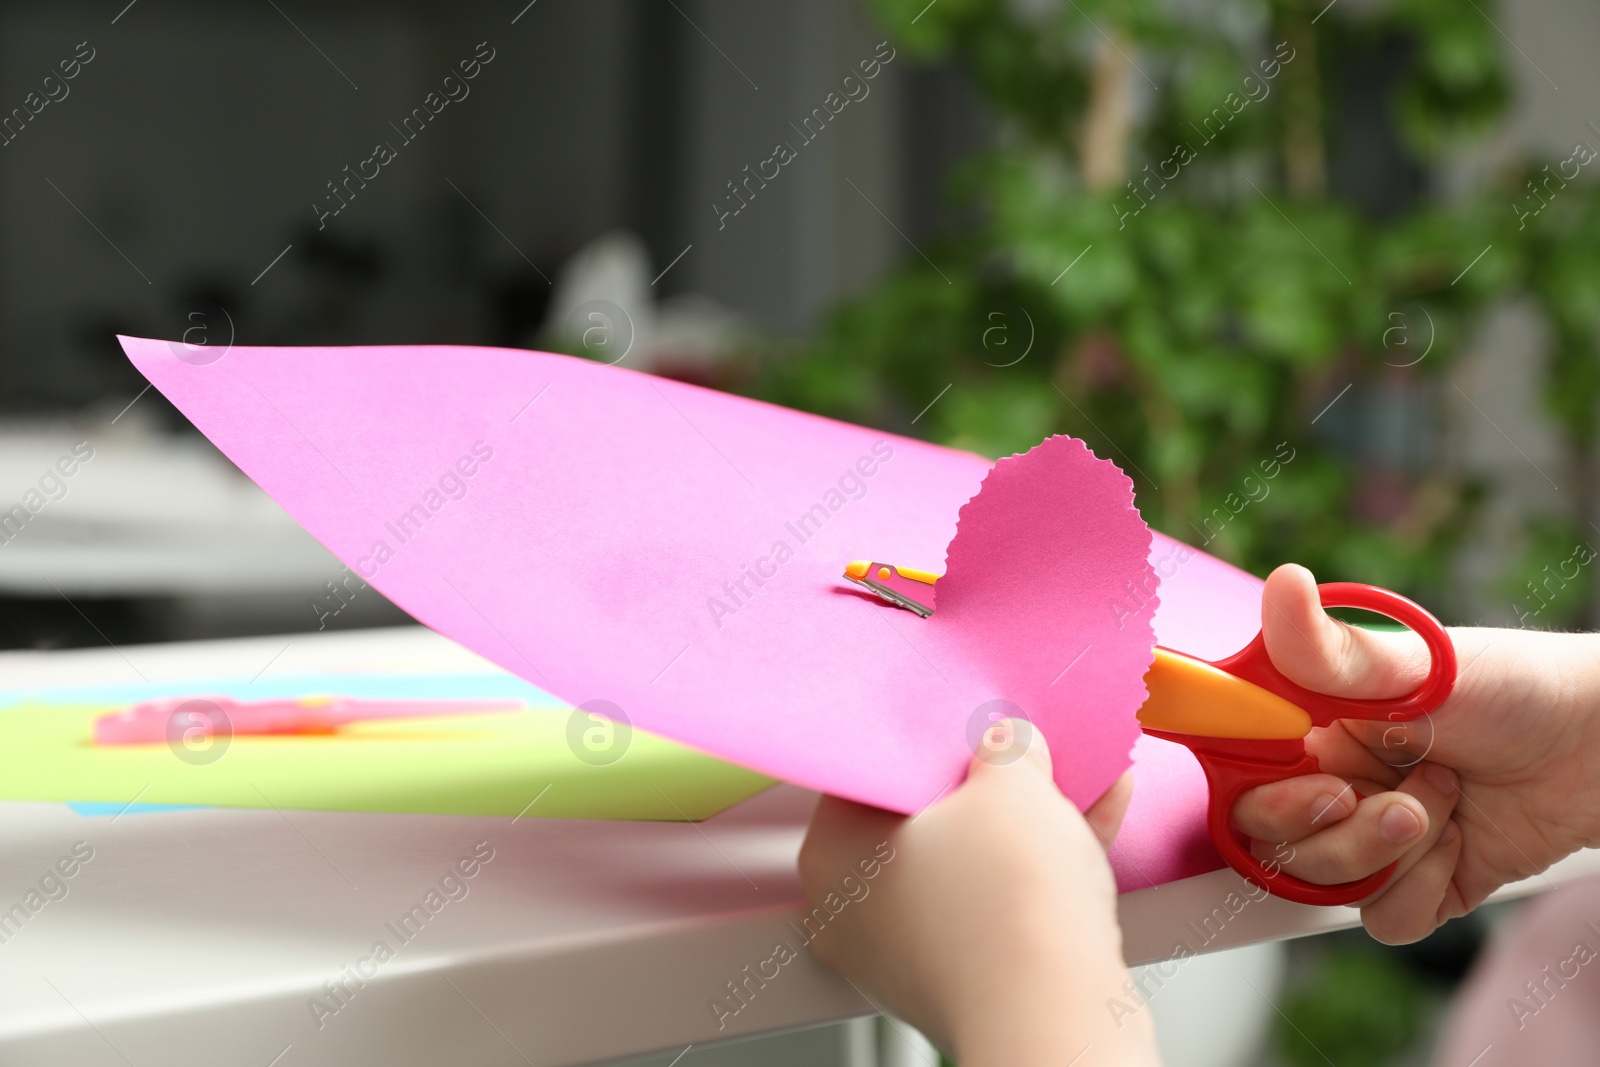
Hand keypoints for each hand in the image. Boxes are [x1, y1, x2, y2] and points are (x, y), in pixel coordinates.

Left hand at [798, 722, 1160, 1066]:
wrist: (1057, 1016)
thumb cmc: (1004, 910)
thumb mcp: (1009, 784)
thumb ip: (1005, 748)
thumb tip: (1009, 742)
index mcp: (831, 852)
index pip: (870, 773)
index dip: (924, 738)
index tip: (963, 719)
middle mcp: (856, 911)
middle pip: (925, 821)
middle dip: (986, 783)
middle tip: (1022, 746)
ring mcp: (909, 953)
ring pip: (969, 863)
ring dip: (1025, 821)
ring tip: (1075, 774)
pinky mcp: (964, 979)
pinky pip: (999, 904)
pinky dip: (1042, 867)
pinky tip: (1095, 817)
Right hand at [1233, 563, 1599, 942]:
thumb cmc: (1517, 689)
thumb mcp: (1420, 668)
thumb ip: (1335, 650)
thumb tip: (1282, 587)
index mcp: (1311, 723)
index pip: (1239, 768)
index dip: (1259, 789)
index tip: (1319, 783)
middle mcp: (1331, 778)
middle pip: (1274, 838)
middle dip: (1336, 830)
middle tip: (1388, 800)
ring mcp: (1371, 834)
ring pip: (1326, 883)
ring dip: (1391, 853)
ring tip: (1444, 804)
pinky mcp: (1418, 882)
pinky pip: (1382, 917)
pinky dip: (1422, 890)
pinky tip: (1460, 844)